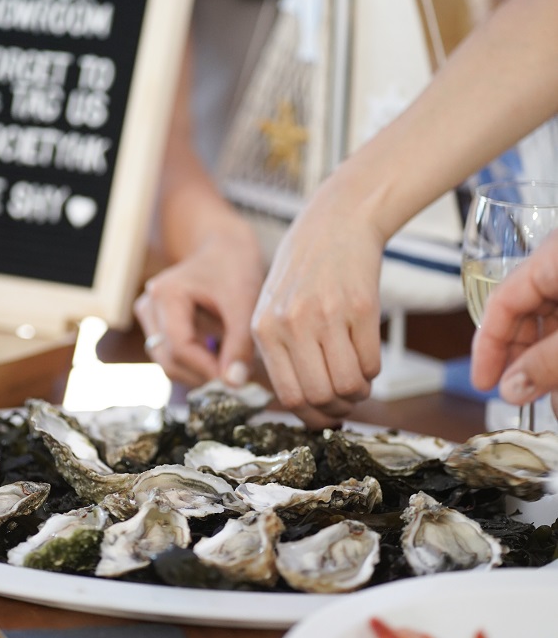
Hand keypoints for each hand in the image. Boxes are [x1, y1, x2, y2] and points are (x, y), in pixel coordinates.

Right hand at [135, 233, 265, 387]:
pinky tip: (219, 353)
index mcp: (166, 294)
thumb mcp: (245, 303)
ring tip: (230, 361)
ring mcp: (149, 315)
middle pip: (168, 359)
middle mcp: (149, 305)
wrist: (225, 247)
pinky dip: (195, 361)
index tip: (235, 382)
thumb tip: (233, 384)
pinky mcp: (156, 324)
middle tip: (236, 380)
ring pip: (168, 362)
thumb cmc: (235, 268)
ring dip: (199, 368)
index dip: (206, 369)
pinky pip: (171, 355)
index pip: (179, 347)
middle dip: (202, 374)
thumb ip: (240, 344)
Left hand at [251, 191, 383, 425]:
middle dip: (338, 408)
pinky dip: (373, 370)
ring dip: (359, 393)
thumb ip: (277, 351)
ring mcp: (328, 316)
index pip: (289, 396)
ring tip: (359, 380)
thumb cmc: (304, 269)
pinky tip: (366, 354)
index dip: (312, 416)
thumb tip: (300, 404)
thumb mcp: (271, 306)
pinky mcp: (362, 308)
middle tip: (346, 401)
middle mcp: (293, 324)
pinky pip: (372, 364)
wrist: (337, 222)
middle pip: (319, 396)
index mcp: (265, 329)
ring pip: (349, 385)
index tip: (325, 415)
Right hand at [471, 230, 557, 413]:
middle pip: (526, 313)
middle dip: (520, 358)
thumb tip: (511, 390)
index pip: (501, 302)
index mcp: (553, 257)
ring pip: (552, 323)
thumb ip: (547, 362)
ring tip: (549, 398)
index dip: (487, 346)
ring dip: (547, 361)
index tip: (484, 382)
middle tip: (515, 393)